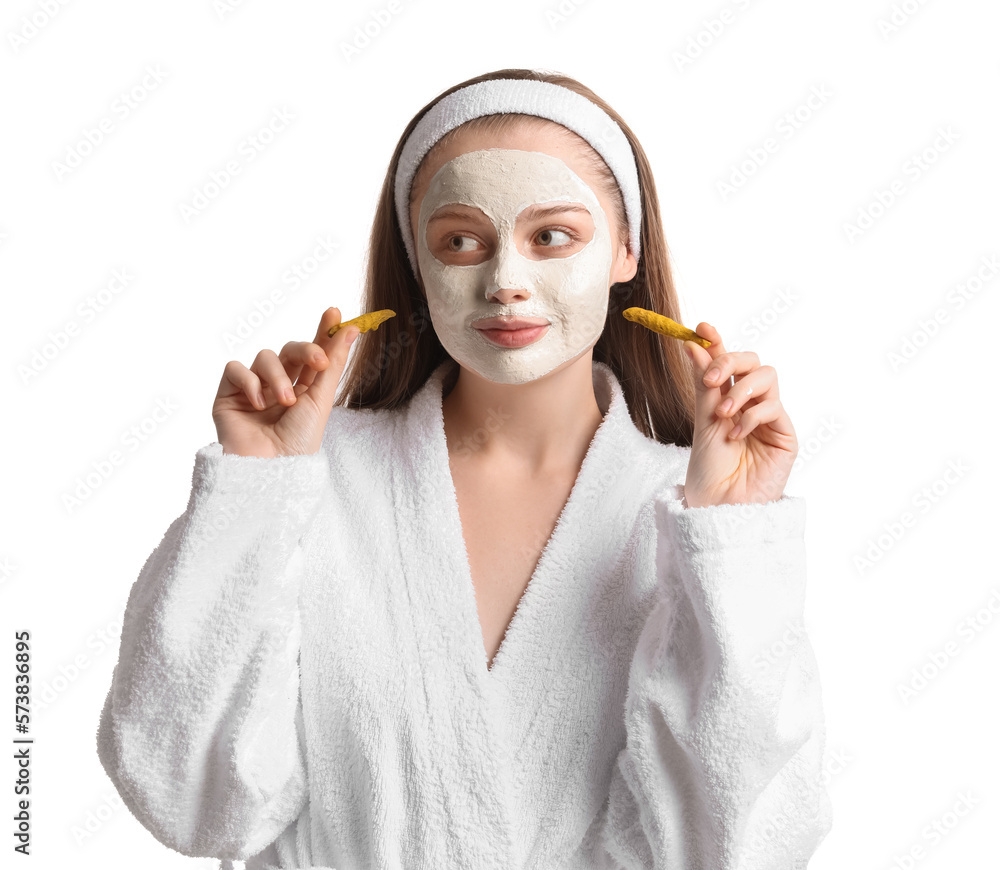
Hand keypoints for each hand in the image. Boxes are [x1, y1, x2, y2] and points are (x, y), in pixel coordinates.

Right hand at [212, 307, 359, 456]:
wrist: (270, 470)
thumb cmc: (298, 442)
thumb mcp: (321, 400)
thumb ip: (333, 363)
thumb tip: (350, 329)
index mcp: (305, 389)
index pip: (313, 354)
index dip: (323, 332)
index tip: (335, 312)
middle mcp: (278, 386)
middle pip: (290, 349)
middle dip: (305, 350)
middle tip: (318, 361)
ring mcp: (253, 390)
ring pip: (264, 357)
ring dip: (278, 377)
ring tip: (284, 403)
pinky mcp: (228, 396)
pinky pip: (236, 369)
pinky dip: (250, 383)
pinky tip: (258, 405)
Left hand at [681, 323, 797, 507]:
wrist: (719, 507)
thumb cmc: (709, 470)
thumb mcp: (702, 421)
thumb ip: (705, 384)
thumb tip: (694, 343)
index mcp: (726, 399)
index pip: (726, 363)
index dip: (716, 341)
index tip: (700, 328)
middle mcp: (750, 405)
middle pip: (752, 361)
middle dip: (730, 360)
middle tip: (711, 379)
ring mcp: (769, 418)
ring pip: (767, 376)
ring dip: (742, 389)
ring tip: (723, 414)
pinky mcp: (785, 435)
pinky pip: (773, 407)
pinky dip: (751, 416)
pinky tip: (737, 435)